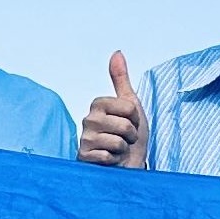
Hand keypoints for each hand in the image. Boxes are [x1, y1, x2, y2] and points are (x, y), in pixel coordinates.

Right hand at [76, 50, 146, 166]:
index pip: (129, 107)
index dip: (136, 118)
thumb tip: (117, 52)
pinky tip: (110, 161)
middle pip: (124, 124)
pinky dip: (114, 161)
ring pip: (117, 141)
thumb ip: (121, 79)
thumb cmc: (130, 137)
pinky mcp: (83, 158)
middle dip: (131, 136)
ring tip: (118, 151)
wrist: (128, 166)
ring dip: (123, 150)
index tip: (131, 124)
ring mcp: (84, 139)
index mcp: (98, 104)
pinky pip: (107, 156)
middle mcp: (87, 120)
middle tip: (125, 140)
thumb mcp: (131, 105)